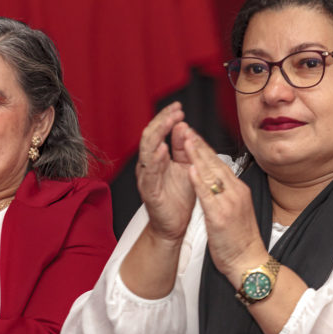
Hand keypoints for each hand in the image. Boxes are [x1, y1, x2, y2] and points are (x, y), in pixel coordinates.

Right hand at [135, 102, 195, 242]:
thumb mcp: (185, 166)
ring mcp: (147, 177)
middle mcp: (149, 165)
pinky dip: (155, 160)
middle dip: (162, 121)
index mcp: (158, 158)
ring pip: (147, 150)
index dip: (167, 118)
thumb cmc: (179, 198)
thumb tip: (183, 125)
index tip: (179, 107)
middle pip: (150, 136)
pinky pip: (149, 174)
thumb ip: (183, 147)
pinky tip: (162, 150)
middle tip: (175, 111)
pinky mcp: (150, 191)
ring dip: (158, 134)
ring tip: (169, 122)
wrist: (175, 225)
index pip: (159, 131)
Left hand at [183, 129, 267, 283]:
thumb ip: (227, 194)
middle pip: (215, 163)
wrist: (251, 262)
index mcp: (238, 190)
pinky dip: (199, 181)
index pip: (219, 164)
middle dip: (198, 145)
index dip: (204, 148)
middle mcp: (236, 192)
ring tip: (185, 140)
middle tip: (185, 129)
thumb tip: (216, 182)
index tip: (192, 135)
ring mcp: (229, 203)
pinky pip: (208, 196)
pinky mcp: (221, 217)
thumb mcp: (236, 211)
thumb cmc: (241, 241)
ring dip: (197, 156)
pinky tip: (190, 169)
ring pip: (211, 174)